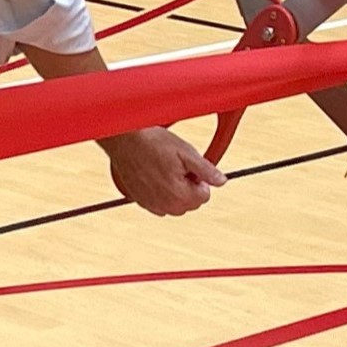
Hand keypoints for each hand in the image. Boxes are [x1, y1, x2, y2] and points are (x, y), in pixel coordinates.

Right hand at [101, 127, 225, 215]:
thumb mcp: (186, 152)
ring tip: (164, 169)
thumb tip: (222, 181)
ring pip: (176, 204)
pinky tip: (154, 174)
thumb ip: (207, 170)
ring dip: (175, 190)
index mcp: (180, 196)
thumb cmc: (154, 143)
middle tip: (176, 166)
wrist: (124, 140)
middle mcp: (165, 206)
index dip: (199, 178)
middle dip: (189, 186)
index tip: (188, 166)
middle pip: (191, 203)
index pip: (204, 196)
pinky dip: (161, 192)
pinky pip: (160, 203)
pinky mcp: (140, 201)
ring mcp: (151, 205)